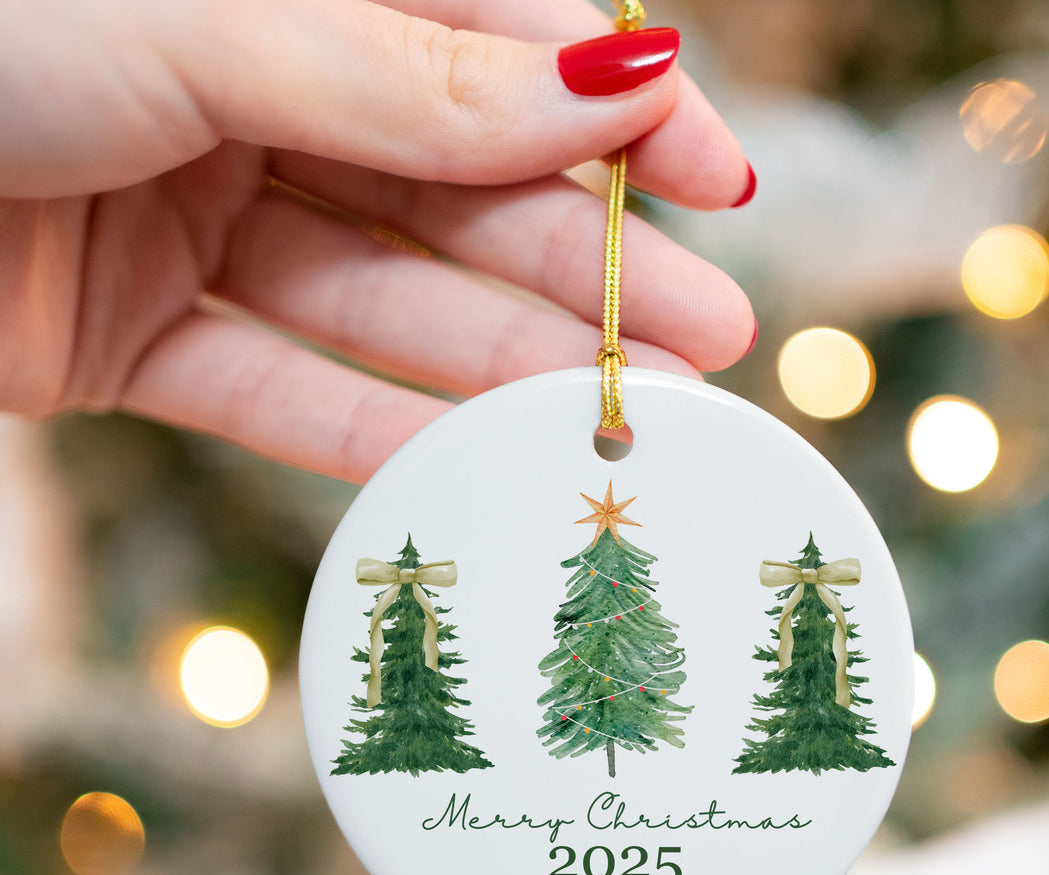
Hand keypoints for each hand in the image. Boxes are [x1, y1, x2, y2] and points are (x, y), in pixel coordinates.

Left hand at [0, 0, 755, 481]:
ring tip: (624, 410)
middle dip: (587, 265)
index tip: (718, 182)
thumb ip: (415, 78)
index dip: (615, 116)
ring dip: (503, 360)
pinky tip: (471, 463)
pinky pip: (275, 386)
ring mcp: (196, 215)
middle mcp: (253, 91)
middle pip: (458, 190)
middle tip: (712, 337)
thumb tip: (620, 85)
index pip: (496, 44)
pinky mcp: (136, 331)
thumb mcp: (210, 20)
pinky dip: (367, 428)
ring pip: (382, 299)